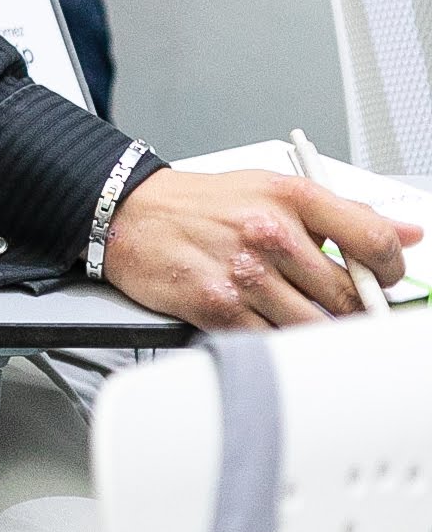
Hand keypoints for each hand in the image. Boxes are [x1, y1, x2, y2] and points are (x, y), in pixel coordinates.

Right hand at [100, 167, 416, 327]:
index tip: (382, 278)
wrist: (128, 213)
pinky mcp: (219, 308)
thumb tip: (405, 233)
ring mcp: (245, 274)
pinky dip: (279, 341)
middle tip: (345, 308)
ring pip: (316, 326)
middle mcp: (269, 233)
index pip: (371, 241)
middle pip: (349, 295)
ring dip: (318, 329)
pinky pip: (273, 341)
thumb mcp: (272, 189)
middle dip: (356, 309)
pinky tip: (269, 323)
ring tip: (303, 314)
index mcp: (290, 198)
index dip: (390, 269)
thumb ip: (343, 213)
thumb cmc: (201, 204)